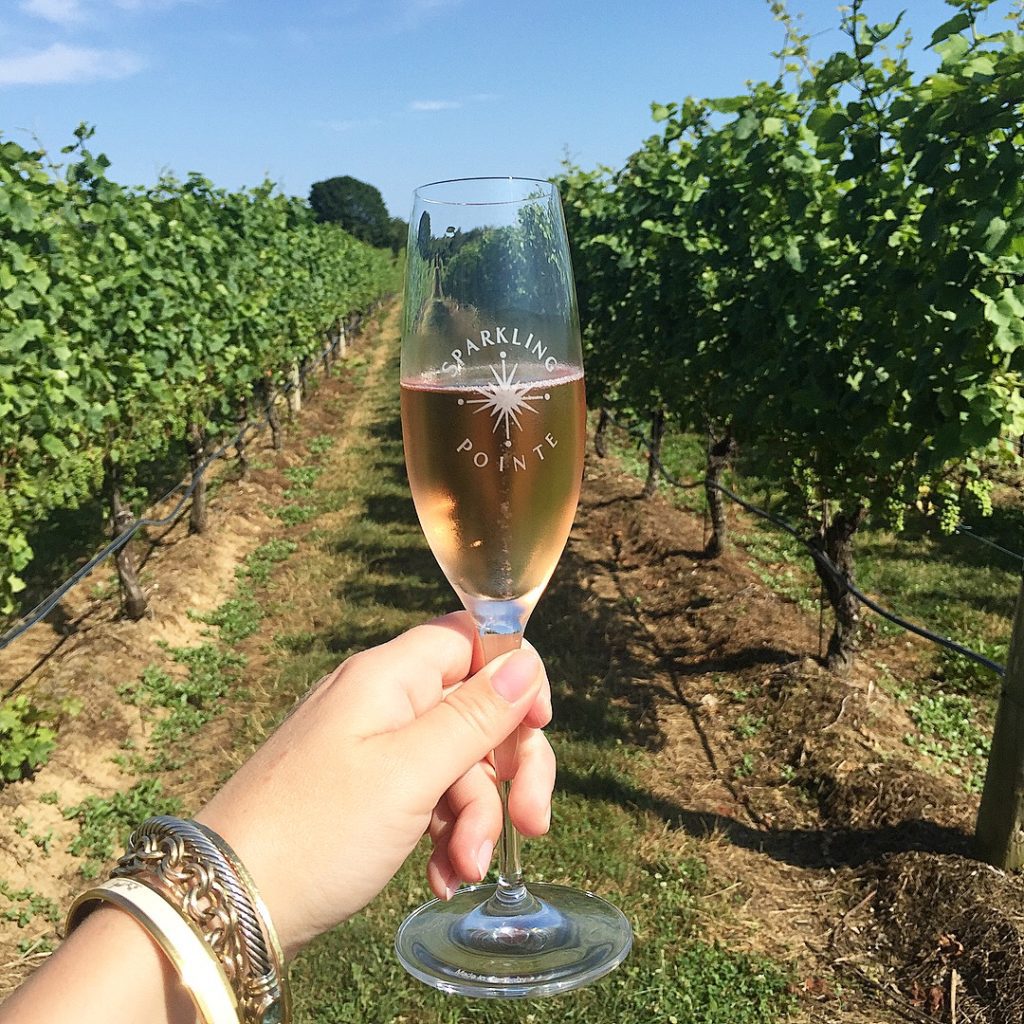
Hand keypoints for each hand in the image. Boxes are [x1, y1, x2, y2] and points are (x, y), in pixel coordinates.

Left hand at [197, 611, 554, 957]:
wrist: (227, 900)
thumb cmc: (319, 828)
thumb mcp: (411, 772)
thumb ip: (474, 715)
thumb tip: (525, 662)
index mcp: (389, 676)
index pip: (471, 639)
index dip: (514, 675)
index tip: (536, 727)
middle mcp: (382, 702)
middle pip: (475, 710)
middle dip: (507, 770)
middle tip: (532, 823)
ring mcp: (371, 749)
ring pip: (456, 764)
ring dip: (475, 818)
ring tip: (462, 870)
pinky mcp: (364, 792)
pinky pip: (426, 798)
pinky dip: (444, 835)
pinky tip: (440, 876)